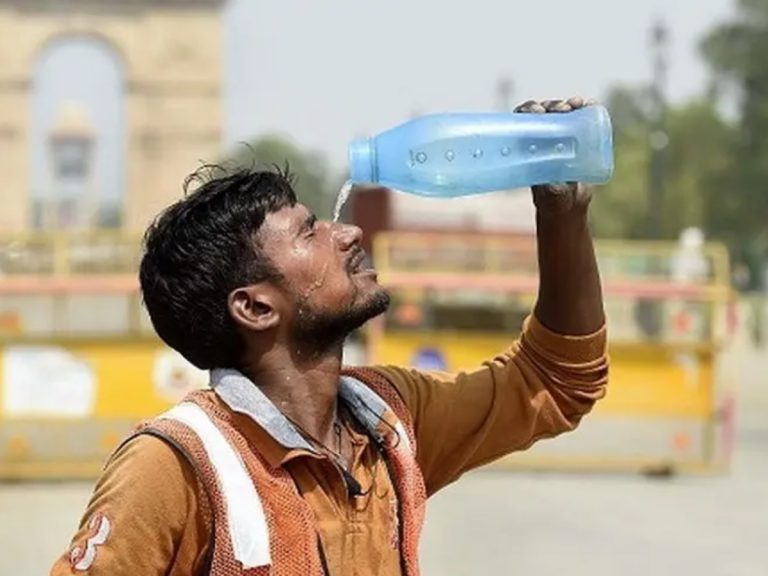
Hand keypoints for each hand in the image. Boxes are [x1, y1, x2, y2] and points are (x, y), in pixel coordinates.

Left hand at [514, 97, 595, 215]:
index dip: (528, 109)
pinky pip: (582, 117)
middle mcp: (542, 137)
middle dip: (552, 105)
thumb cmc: (553, 200)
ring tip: (575, 105)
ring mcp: (561, 135)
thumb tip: (553, 185)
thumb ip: (551, 191)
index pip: (522, 120)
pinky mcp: (579, 137)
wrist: (569, 203)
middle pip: (543, 112)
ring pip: (561, 112)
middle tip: (562, 109)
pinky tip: (588, 104)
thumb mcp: (551, 196)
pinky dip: (586, 107)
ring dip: (567, 103)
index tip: (538, 111)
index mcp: (527, 146)